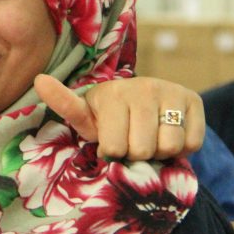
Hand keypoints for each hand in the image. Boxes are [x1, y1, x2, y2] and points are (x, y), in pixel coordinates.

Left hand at [33, 74, 204, 160]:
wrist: (142, 101)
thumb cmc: (108, 116)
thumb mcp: (85, 115)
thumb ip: (63, 103)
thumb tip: (39, 79)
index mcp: (113, 93)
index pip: (114, 148)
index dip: (113, 153)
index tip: (110, 142)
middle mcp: (144, 87)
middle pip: (143, 149)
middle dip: (136, 154)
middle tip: (132, 141)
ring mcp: (171, 91)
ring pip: (169, 146)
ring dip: (161, 152)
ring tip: (150, 138)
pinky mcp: (195, 100)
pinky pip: (192, 143)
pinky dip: (183, 148)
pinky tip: (168, 134)